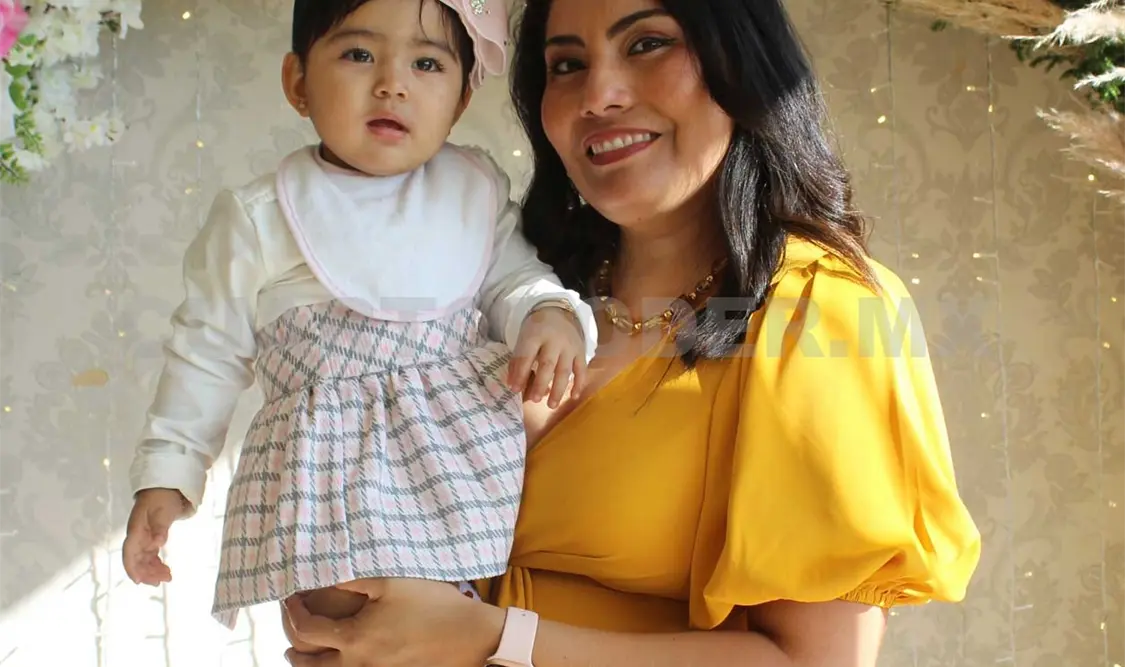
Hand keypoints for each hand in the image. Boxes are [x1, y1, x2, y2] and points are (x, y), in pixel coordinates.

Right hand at [121, 488, 188, 585]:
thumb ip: (160, 527)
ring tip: (168, 577)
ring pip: (144, 559)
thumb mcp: (164, 510)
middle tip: (162, 581)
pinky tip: (165, 570)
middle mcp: (137, 536)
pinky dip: (157, 564)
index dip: (132, 567)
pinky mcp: (150, 538)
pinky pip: (150, 555)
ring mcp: (143, 538)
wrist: (164, 488)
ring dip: (153, 570)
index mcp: (136, 529)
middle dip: (146, 572)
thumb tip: (157, 543)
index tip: (138, 581)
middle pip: (136, 559)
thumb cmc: (162, 497)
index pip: (130, 551)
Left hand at [283, 578, 504, 666]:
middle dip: (294, 647)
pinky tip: (342, 655)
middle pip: (309, 666)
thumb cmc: (433, 605)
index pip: (305, 630)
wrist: (471, 636)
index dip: (292, 612)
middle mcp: (359, 664)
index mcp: (355, 640)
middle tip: (289, 631)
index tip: (290, 597)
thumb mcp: (390, 582)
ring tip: (304, 653)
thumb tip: (323, 572)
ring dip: (311, 665)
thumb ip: (353, 577)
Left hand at [507, 305, 586, 407]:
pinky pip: (581, 369)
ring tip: (551, 405)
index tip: (514, 389)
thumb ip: (518, 360)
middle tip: (534, 400)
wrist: (559, 311)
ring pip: (565, 370)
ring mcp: (570, 346)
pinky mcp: (581, 351)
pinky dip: (579, 384)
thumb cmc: (537, 329)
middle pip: (547, 364)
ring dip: (558, 389)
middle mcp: (554, 340)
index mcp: (535, 335)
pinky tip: (573, 397)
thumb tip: (512, 384)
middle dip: (540, 384)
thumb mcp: (524, 338)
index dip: (520, 373)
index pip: (526, 355)